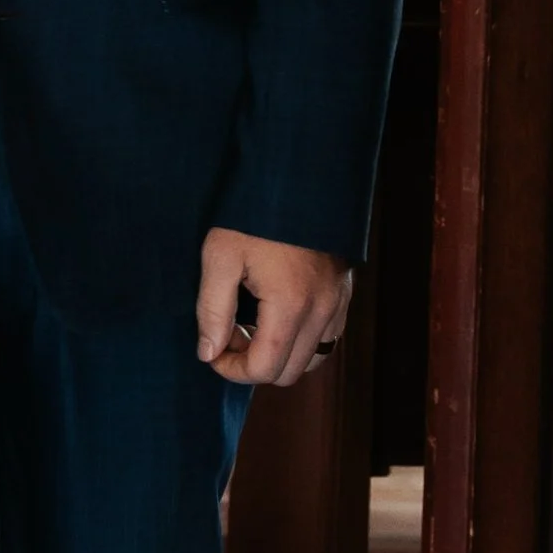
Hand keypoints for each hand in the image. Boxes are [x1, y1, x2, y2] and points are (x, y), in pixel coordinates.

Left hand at [196, 228, 352, 387]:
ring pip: (311, 360)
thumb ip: (212, 310)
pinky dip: (300, 343)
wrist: (297, 179)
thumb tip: (208, 353)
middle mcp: (322, 311)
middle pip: (289, 372)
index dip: (231, 371)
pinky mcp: (344, 295)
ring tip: (251, 327)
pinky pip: (327, 340)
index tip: (212, 350)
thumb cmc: (253, 214)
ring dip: (279, 356)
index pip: (264, 368)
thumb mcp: (220, 256)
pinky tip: (275, 318)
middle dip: (253, 365)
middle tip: (228, 335)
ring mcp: (338, 304)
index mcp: (290, 305)